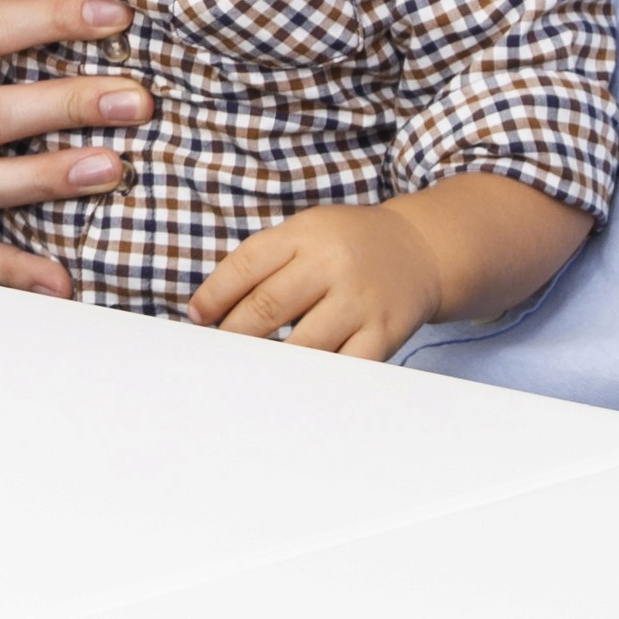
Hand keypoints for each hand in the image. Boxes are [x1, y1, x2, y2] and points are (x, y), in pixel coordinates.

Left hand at [190, 204, 441, 354]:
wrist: (421, 250)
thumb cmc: (349, 246)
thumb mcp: (306, 232)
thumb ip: (263, 262)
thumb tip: (211, 310)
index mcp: (305, 234)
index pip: (246, 266)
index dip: (214, 296)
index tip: (198, 319)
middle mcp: (332, 263)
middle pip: (267, 306)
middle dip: (234, 335)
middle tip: (218, 353)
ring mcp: (360, 300)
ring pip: (302, 343)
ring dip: (269, 363)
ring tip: (248, 373)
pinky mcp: (384, 332)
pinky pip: (343, 365)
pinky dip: (315, 379)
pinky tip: (294, 385)